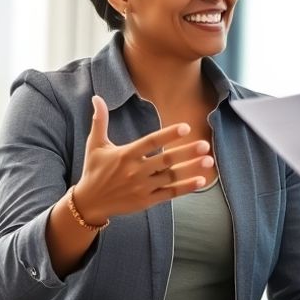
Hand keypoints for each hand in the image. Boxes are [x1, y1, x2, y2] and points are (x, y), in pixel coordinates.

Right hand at [75, 95, 215, 222]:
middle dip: (186, 152)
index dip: (168, 135)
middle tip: (205, 145)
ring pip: (171, 177)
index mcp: (126, 154)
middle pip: (166, 160)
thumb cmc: (94, 170)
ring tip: (209, 161)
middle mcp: (136, 171)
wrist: (89, 202)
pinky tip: (201, 181)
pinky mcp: (146, 200)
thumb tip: (96, 97)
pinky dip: (186, 188)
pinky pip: (170, 193)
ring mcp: (142, 187)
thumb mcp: (95, 144)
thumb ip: (99, 120)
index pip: (151, 142)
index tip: (186, 128)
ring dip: (191, 169)